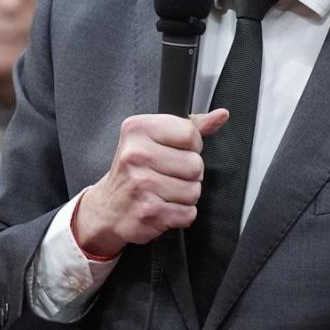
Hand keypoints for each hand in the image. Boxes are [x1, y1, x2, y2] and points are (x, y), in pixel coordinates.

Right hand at [73, 109, 228, 257]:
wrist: (108, 208)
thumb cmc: (134, 170)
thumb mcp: (155, 138)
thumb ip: (191, 126)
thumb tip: (221, 115)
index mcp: (138, 129)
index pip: (190, 133)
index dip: (191, 146)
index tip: (175, 152)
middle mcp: (136, 155)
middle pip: (196, 164)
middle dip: (189, 174)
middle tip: (168, 175)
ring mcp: (141, 185)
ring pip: (194, 191)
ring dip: (185, 196)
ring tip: (164, 192)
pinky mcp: (148, 212)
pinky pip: (188, 213)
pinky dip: (180, 214)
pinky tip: (162, 207)